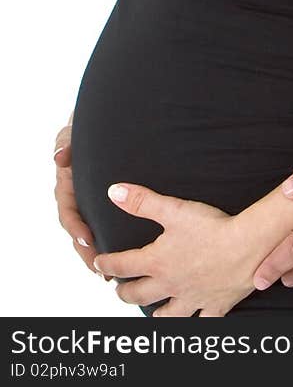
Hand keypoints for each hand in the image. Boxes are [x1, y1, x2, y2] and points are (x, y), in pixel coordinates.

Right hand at [54, 121, 103, 277]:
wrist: (103, 126)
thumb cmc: (84, 131)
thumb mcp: (73, 134)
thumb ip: (66, 143)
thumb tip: (59, 157)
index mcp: (67, 187)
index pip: (67, 213)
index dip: (76, 228)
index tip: (88, 239)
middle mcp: (76, 200)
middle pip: (78, 233)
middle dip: (88, 253)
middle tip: (101, 270)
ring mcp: (89, 205)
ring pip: (90, 235)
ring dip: (97, 255)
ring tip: (110, 275)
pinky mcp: (103, 206)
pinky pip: (104, 228)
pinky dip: (110, 243)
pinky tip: (123, 258)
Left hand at [93, 184, 256, 317]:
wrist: (247, 247)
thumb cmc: (212, 228)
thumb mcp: (173, 209)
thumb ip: (142, 202)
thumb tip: (114, 192)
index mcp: (158, 262)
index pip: (123, 265)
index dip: (107, 264)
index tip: (98, 263)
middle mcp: (171, 284)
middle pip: (139, 295)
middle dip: (125, 293)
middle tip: (120, 290)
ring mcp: (192, 298)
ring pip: (168, 315)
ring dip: (156, 314)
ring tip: (151, 313)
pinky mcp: (215, 305)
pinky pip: (202, 322)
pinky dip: (196, 324)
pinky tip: (194, 323)